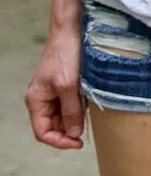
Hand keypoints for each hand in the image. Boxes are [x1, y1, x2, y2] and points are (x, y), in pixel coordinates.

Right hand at [25, 27, 84, 150]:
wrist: (72, 31)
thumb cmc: (66, 55)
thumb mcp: (69, 86)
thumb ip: (71, 111)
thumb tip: (74, 134)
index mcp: (36, 101)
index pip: (42, 132)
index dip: (59, 142)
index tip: (78, 143)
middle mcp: (42, 99)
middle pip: (53, 127)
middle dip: (68, 132)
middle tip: (87, 134)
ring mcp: (53, 93)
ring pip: (62, 118)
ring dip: (75, 121)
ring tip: (89, 120)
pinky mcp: (65, 87)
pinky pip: (70, 106)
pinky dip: (79, 111)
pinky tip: (89, 109)